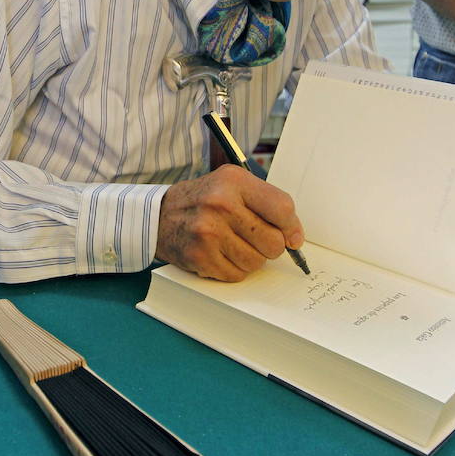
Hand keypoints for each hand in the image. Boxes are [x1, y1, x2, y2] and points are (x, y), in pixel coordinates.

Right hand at [156, 165, 303, 280]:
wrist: (159, 216)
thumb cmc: (203, 200)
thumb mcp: (232, 184)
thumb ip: (266, 203)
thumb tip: (295, 237)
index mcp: (234, 182)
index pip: (282, 208)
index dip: (292, 228)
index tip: (292, 237)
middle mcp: (220, 204)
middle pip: (273, 242)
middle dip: (270, 246)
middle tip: (255, 239)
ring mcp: (209, 232)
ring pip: (257, 262)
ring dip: (251, 258)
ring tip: (233, 244)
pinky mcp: (200, 256)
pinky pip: (237, 274)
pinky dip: (233, 269)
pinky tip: (220, 254)